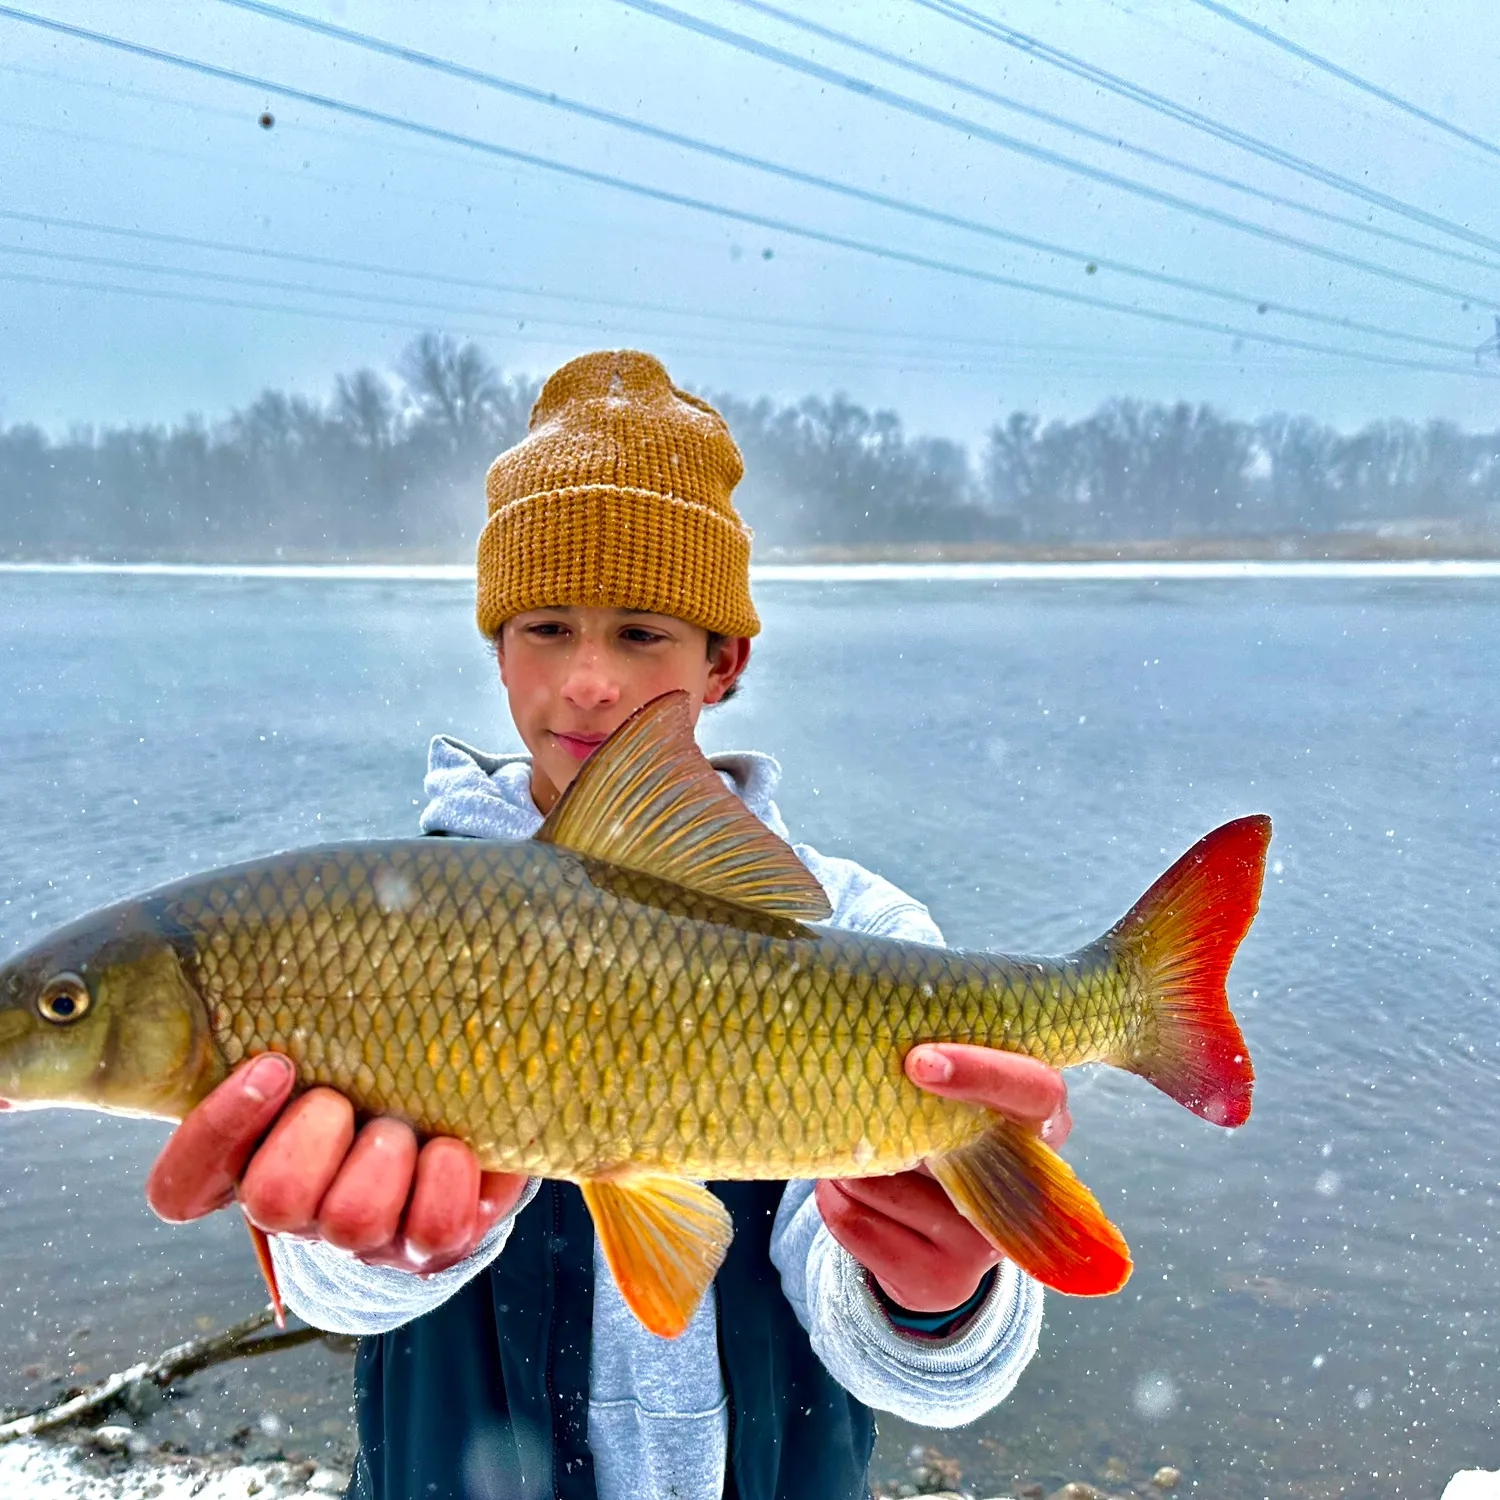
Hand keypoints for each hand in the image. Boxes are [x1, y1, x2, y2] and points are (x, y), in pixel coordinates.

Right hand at [145, 1053, 529, 1274]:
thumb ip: (312, 1021)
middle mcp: (303, 1211)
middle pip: (272, 1201)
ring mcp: (366, 1236)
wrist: (466, 1124)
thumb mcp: (340, 1041)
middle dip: (314, 1137)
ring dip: (384, 1158)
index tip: (272, 1065)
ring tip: (405, 1126)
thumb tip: (310, 945)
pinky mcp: (431, 1244)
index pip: (184, 1185)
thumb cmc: (385, 1068)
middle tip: (344, 1100)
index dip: (214, 1131)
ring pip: (353, 1219)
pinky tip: (451, 1148)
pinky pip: (432, 1228)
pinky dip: (446, 1178)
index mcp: (255, 1160)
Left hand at [815, 1043, 1070, 1313]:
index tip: (920, 1063)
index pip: (1035, 1090)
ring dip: (846, 1161)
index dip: (982, 1073)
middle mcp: (1026, 1190)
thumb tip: (870, 1061)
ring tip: (856, 1156)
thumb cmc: (940, 1142)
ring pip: (881, 1181)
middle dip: (882, 1122)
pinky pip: (856, 1222)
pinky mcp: (945, 1282)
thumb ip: (937, 1084)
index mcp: (1041, 1124)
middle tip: (850, 1104)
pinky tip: (846, 1191)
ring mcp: (987, 1243)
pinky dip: (833, 1197)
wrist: (933, 1244)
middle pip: (943, 1143)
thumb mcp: (956, 1105)